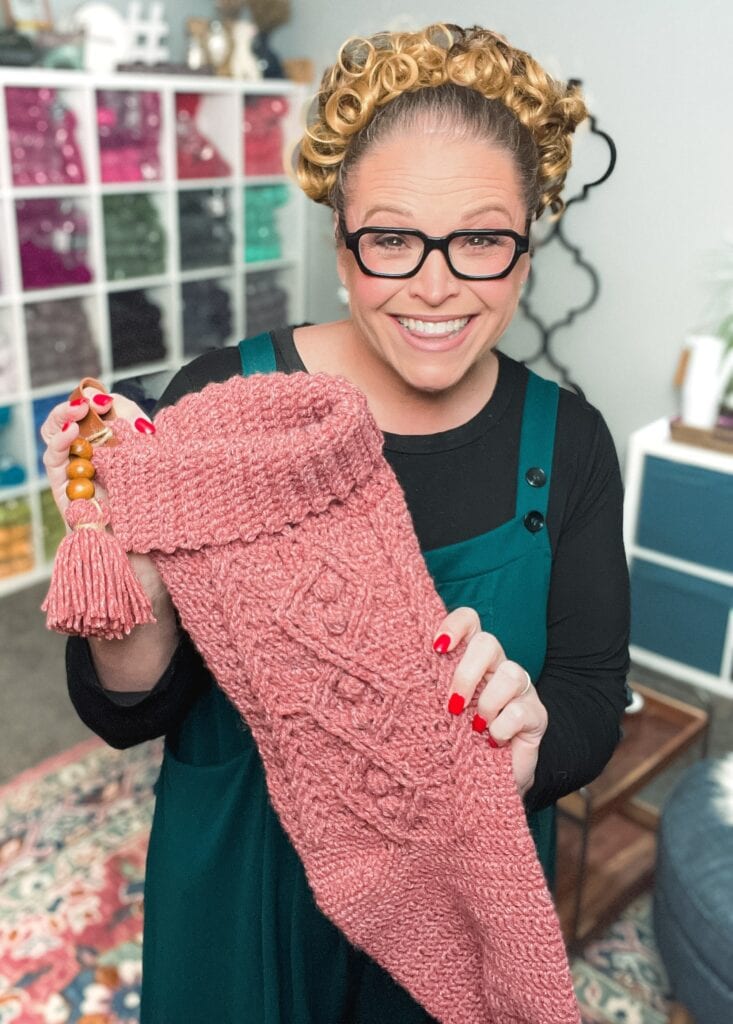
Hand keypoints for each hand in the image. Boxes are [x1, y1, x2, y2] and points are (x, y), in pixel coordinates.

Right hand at [39, 384, 163, 596]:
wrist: (148, 568)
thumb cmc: (162, 525)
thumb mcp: (162, 474)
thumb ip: (148, 442)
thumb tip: (133, 411)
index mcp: (126, 456)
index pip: (109, 418)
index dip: (107, 404)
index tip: (111, 398)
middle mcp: (100, 464)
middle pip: (80, 423)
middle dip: (82, 405)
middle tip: (92, 400)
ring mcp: (80, 478)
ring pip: (61, 437)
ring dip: (65, 417)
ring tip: (77, 411)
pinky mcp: (66, 494)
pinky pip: (55, 462)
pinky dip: (60, 443)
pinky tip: (71, 433)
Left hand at [433, 607, 547, 796]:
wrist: (482, 783)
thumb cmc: (453, 744)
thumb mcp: (434, 714)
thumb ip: (423, 691)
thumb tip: (391, 677)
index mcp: (470, 660)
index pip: (469, 620)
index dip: (455, 625)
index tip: (436, 647)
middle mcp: (496, 668)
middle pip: (488, 643)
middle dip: (466, 673)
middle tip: (452, 705)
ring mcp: (520, 690)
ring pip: (511, 673)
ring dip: (487, 702)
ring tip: (474, 727)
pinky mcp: (536, 715)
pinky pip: (521, 710)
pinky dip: (502, 727)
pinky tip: (492, 741)